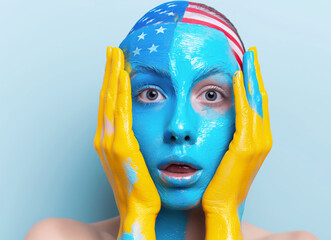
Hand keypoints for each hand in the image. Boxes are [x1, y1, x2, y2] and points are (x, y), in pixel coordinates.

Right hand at [93, 47, 160, 238]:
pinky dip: (119, 93)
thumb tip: (144, 132)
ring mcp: (110, 141)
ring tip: (117, 55)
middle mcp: (105, 138)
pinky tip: (123, 76)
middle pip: (106, 97)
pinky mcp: (121, 146)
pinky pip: (119, 113)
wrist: (139, 210)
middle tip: (114, 51)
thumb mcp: (136, 162)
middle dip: (110, 73)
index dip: (112, 83)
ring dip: (113, 76)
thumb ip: (136, 144)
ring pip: (110, 100)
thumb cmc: (143, 188)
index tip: (118, 64)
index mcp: (110, 141)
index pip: (110, 105)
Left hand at [202, 47, 272, 239]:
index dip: (254, 84)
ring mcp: (257, 142)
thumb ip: (231, 140)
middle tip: (252, 53)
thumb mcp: (229, 158)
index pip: (258, 105)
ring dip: (251, 77)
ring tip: (247, 57)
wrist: (222, 207)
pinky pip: (244, 113)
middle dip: (256, 74)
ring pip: (256, 101)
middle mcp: (263, 138)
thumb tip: (224, 127)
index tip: (248, 66)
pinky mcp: (245, 146)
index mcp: (259, 140)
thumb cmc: (220, 185)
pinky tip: (237, 77)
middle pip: (261, 98)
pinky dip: (242, 93)